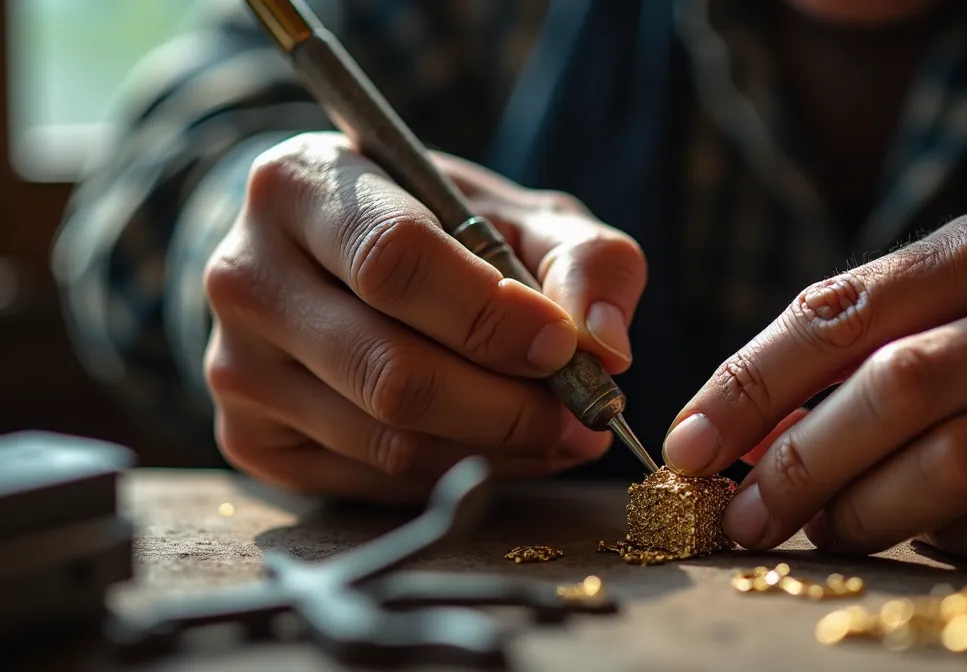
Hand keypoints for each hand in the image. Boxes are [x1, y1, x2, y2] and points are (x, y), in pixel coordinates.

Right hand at [203, 132, 644, 501]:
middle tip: (583, 417)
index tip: (563, 347)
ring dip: (495, 450)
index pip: (396, 262)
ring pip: (384, 438)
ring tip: (558, 432)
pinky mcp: (247, 437)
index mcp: (301, 185)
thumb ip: (582, 259)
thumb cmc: (438, 229)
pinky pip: (371, 478)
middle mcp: (243, 274)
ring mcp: (234, 364)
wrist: (333, 259)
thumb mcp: (519, 214)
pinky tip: (498, 448)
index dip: (491, 317)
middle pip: (390, 370)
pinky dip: (454, 473)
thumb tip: (605, 347)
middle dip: (509, 406)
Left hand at [663, 208, 966, 562]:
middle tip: (739, 513)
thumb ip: (868, 337)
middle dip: (793, 464)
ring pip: (948, 469)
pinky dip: (940, 539)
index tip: (688, 442)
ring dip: (859, 512)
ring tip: (819, 528)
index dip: (749, 383)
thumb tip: (747, 428)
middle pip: (891, 392)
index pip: (841, 311)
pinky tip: (921, 532)